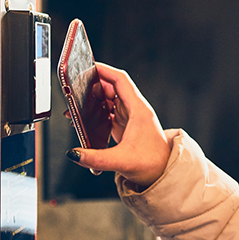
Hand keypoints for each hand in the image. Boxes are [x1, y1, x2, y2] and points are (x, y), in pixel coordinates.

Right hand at [65, 63, 169, 187]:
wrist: (164, 173)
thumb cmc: (152, 163)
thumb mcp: (121, 161)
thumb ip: (95, 158)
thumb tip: (74, 154)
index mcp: (138, 110)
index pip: (120, 81)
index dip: (104, 71)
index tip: (89, 67)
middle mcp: (135, 110)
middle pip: (112, 87)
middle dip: (93, 85)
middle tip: (76, 87)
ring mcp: (130, 117)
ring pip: (109, 98)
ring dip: (93, 98)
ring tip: (77, 103)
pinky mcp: (125, 125)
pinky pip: (108, 111)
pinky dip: (96, 110)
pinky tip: (85, 118)